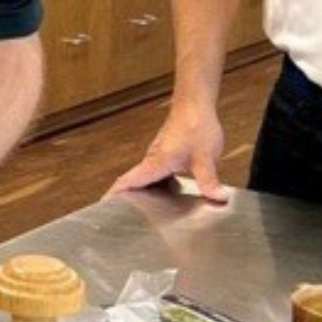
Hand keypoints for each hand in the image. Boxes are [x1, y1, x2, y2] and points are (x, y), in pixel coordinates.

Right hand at [107, 100, 227, 201]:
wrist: (196, 103)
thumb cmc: (195, 124)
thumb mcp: (205, 157)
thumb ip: (209, 180)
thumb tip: (217, 198)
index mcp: (156, 162)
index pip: (128, 181)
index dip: (114, 195)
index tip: (104, 208)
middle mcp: (152, 159)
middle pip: (132, 182)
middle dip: (125, 198)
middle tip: (124, 218)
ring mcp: (157, 155)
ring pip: (143, 176)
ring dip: (141, 191)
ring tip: (144, 210)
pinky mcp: (165, 152)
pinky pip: (153, 171)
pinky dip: (153, 183)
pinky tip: (165, 191)